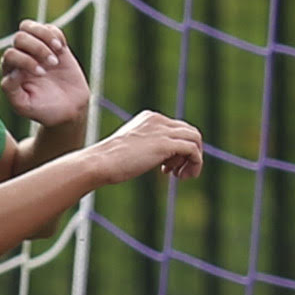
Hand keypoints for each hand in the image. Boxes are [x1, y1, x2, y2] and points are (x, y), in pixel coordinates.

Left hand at [0, 19, 89, 133]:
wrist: (69, 109)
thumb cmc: (43, 110)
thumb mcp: (24, 106)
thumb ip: (11, 90)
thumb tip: (13, 71)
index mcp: (10, 70)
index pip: (10, 54)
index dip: (25, 60)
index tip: (42, 74)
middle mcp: (20, 56)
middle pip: (19, 37)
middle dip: (37, 48)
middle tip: (52, 64)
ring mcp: (36, 49)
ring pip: (29, 27)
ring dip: (44, 36)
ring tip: (57, 50)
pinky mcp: (54, 45)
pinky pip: (50, 28)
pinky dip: (55, 35)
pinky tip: (61, 49)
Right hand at [83, 109, 206, 185]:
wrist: (100, 163)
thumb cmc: (110, 161)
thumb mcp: (132, 148)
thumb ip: (148, 147)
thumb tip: (164, 158)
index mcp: (149, 118)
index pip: (177, 128)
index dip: (178, 149)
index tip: (167, 167)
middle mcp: (158, 120)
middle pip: (190, 131)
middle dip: (189, 153)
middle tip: (177, 173)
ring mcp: (162, 130)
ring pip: (195, 138)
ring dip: (194, 159)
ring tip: (181, 176)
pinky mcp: (165, 144)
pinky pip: (193, 150)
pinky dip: (194, 164)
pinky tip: (180, 177)